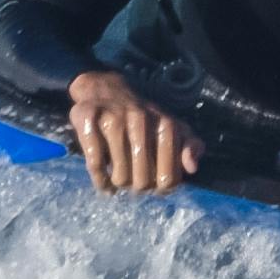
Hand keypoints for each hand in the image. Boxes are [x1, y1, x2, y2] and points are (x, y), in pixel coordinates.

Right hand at [63, 66, 201, 197]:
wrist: (105, 90)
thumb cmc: (143, 118)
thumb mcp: (173, 128)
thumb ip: (191, 146)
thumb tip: (192, 168)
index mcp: (165, 125)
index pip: (170, 178)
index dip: (161, 188)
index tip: (155, 185)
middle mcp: (141, 120)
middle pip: (143, 181)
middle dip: (138, 188)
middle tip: (134, 182)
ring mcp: (113, 119)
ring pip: (120, 175)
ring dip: (118, 184)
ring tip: (118, 180)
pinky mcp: (88, 119)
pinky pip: (95, 163)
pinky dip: (99, 180)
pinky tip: (103, 182)